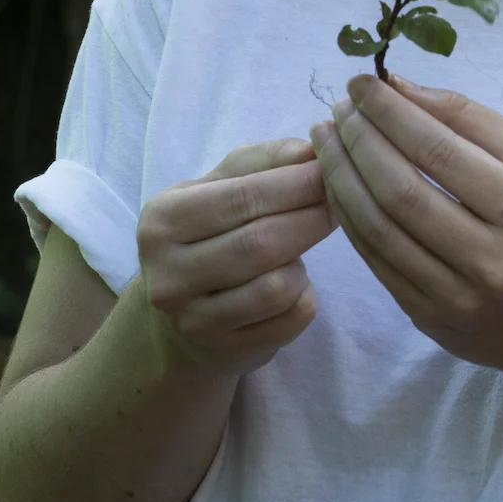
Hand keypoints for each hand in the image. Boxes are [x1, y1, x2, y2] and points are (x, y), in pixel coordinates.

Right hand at [137, 139, 337, 375]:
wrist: (180, 317)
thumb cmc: (208, 234)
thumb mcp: (219, 187)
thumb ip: (263, 162)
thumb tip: (311, 149)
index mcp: (162, 221)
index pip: (243, 196)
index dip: (297, 182)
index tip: (332, 168)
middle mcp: (168, 275)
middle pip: (262, 242)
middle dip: (312, 216)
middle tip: (340, 200)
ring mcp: (194, 321)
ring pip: (279, 286)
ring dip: (302, 262)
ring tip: (300, 247)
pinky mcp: (226, 352)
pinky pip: (291, 318)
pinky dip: (304, 296)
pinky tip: (292, 284)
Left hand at [310, 74, 502, 378]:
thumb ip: (467, 118)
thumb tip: (397, 86)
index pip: (438, 150)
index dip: (389, 112)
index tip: (361, 82)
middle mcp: (491, 257)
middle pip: (400, 190)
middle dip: (358, 140)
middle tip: (338, 107)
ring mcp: (456, 295)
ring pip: (378, 229)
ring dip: (340, 177)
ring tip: (325, 139)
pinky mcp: (430, 318)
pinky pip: (375, 261)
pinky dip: (348, 216)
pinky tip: (336, 183)